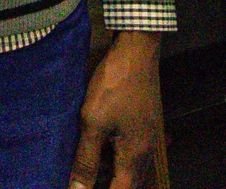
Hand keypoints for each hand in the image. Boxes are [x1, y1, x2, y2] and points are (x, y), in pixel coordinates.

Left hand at [69, 32, 162, 188]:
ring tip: (86, 163)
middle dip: (106, 183)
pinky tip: (99, 143)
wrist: (136, 50)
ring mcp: (148, 137)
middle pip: (128, 183)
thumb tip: (77, 188)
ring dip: (110, 170)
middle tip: (82, 177)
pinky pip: (131, 150)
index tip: (80, 188)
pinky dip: (115, 154)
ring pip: (130, 167)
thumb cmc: (114, 85)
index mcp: (136, 157)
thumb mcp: (93, 121)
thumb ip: (86, 159)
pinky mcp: (144, 123)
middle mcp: (147, 152)